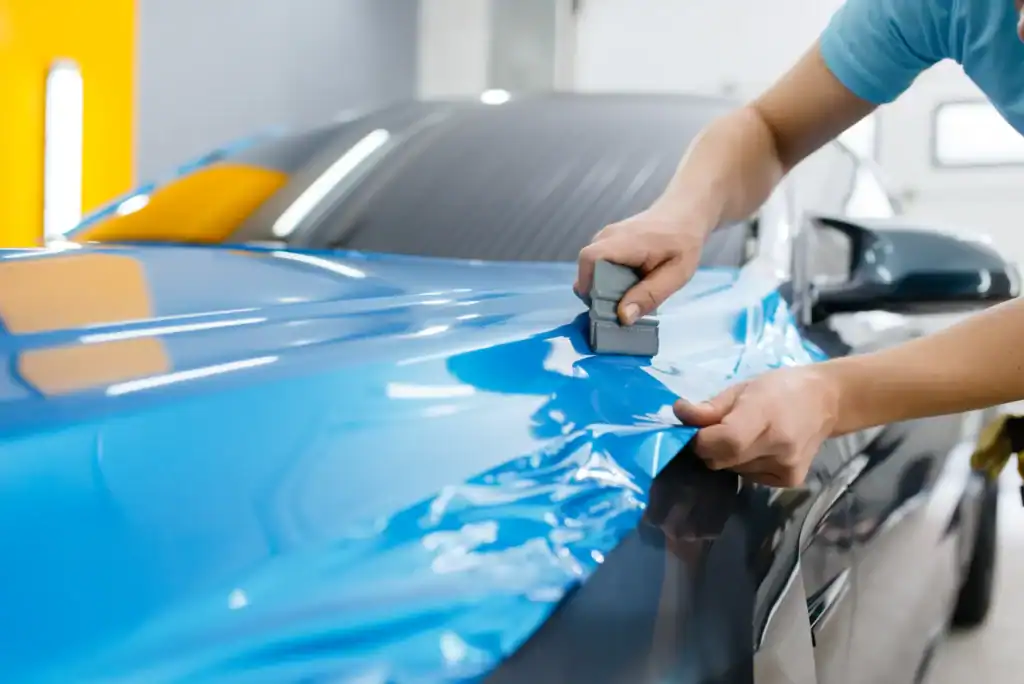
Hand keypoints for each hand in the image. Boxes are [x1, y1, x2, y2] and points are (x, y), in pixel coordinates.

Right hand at [575, 208, 707, 324]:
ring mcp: (605, 237)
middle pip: (587, 269)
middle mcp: (608, 236)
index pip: (590, 258)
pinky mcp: (606, 242)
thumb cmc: (683, 243)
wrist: (684, 214)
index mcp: (626, 242)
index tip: (603, 306)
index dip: (588, 285)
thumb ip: (650, 295)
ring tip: (627, 296)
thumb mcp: (677, 274)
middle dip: (597, 293)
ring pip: (591, 269)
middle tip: (619, 308)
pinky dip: (607, 279)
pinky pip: (597, 265)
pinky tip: (628, 285)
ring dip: (603, 287)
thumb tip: (623, 317)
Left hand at [673, 366, 841, 487]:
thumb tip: (680, 414)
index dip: (702, 440)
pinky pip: (749, 477)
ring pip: (733, 470)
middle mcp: (779, 447)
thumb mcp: (742, 388)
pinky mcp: (790, 481)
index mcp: (766, 416)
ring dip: (727, 456)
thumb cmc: (779, 388)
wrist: (826, 402)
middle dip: (710, 447)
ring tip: (745, 435)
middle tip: (717, 429)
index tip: (694, 429)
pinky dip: (744, 464)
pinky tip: (759, 448)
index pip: (725, 441)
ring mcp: (786, 468)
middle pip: (723, 460)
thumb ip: (710, 407)